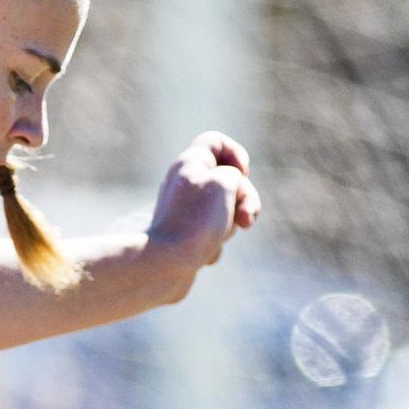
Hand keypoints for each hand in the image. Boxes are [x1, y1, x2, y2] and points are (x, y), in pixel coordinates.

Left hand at [144, 132, 259, 297]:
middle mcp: (185, 184)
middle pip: (227, 181)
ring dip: (230, 226)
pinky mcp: (184, 239)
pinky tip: (202, 255)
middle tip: (244, 219)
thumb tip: (230, 193)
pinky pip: (211, 237)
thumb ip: (235, 177)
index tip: (241, 173)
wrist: (163, 266)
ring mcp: (184, 212)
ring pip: (223, 212)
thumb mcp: (226, 182)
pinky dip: (213, 246)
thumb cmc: (196, 220)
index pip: (216, 142)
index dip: (236, 154)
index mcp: (191, 163)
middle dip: (244, 199)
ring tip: (217, 238)